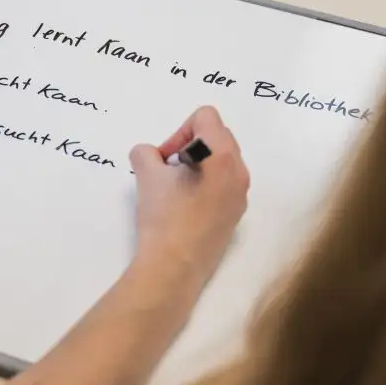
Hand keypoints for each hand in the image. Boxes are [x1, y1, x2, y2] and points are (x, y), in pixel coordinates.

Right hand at [129, 106, 249, 278]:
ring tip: (177, 189)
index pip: (206, 117)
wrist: (175, 267)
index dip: (179, 131)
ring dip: (199, 163)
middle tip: (169, 171)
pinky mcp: (236, 214)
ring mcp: (241, 194)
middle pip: (218, 134)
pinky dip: (207, 183)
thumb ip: (145, 153)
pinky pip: (225, 183)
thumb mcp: (146, 175)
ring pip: (223, 160)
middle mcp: (239, 171)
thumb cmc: (163, 216)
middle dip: (190, 145)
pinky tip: (187, 207)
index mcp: (221, 155)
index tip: (166, 160)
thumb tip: (151, 156)